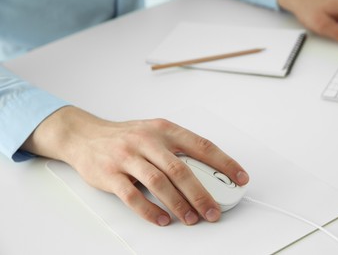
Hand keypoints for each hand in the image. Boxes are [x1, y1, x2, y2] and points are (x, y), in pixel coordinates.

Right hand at [22, 106, 248, 225]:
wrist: (85, 135)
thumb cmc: (126, 136)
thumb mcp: (154, 132)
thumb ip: (177, 149)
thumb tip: (207, 173)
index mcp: (164, 129)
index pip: (201, 145)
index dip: (224, 162)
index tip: (240, 177)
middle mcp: (147, 141)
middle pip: (181, 169)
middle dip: (201, 193)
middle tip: (213, 210)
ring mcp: (127, 156)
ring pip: (159, 182)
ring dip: (178, 204)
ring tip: (191, 218)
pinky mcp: (110, 174)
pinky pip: (132, 196)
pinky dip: (149, 210)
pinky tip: (162, 219)